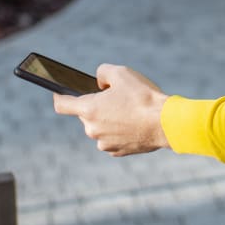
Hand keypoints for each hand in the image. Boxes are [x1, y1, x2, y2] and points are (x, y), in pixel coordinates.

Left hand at [53, 64, 169, 156]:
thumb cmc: (143, 97)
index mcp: (89, 109)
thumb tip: (99, 82)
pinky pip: (113, 138)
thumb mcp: (122, 73)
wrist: (165, 123)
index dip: (59, 96)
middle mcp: (92, 129)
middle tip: (117, 96)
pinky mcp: (117, 152)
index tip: (60, 92)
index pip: (62, 104)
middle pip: (86, 114)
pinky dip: (120, 131)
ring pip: (101, 127)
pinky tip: (135, 123)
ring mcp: (104, 143)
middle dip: (98, 105)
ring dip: (110, 119)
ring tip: (131, 110)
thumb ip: (103, 73)